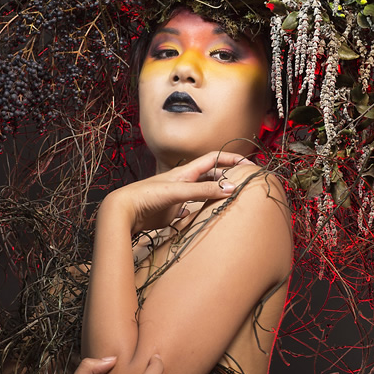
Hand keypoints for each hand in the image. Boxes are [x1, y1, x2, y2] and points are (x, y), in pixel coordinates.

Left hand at [101, 151, 254, 234]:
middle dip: (228, 176)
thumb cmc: (147, 195)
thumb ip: (203, 191)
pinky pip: (194, 208)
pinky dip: (204, 209)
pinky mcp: (174, 211)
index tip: (249, 164)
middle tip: (245, 183)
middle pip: (212, 175)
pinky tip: (209, 215)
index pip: (214, 159)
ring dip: (217, 193)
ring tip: (233, 198)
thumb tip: (231, 189)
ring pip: (204, 191)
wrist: (125, 211)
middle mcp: (184, 181)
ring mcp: (179, 196)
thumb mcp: (178, 191)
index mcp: (186, 171)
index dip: (231, 158)